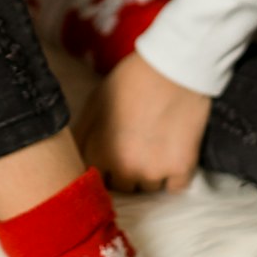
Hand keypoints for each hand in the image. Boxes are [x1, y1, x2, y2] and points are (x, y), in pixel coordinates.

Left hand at [74, 50, 210, 193]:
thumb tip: (75, 159)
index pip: (94, 180)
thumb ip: (82, 136)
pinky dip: (174, 174)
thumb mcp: (94, 102)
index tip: (111, 153)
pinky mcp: (181, 169)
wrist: (173, 68)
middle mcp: (125, 169)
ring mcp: (155, 172)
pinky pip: (174, 187)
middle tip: (135, 145)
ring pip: (148, 188)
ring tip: (154, 144)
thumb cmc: (130, 81)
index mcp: (99, 154)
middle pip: (122, 187)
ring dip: (150, 173)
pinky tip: (172, 150)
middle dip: (125, 171)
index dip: (102, 166)